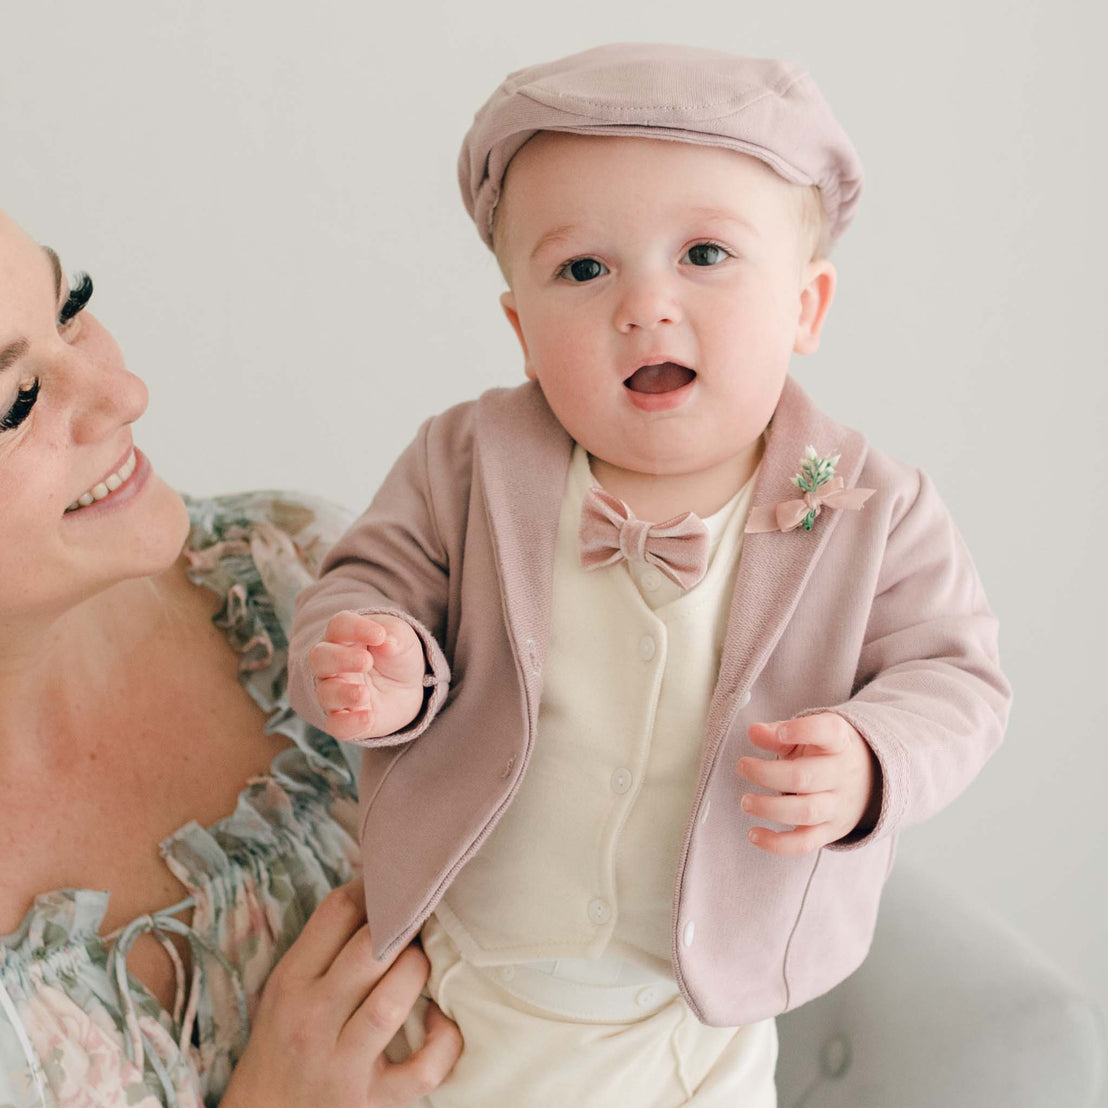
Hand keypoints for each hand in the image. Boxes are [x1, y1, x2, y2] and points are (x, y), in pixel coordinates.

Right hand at [222, 877, 460, 1107]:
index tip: (398, 886)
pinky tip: (441, 1019)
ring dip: (418, 972)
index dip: (378, 888)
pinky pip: (421, 1070)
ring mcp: (341, 1064)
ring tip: (423, 965)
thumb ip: (326, 944)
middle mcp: (312, 1019)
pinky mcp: (370, 1102)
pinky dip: (443, 1041)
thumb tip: (381, 889)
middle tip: (424, 917)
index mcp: (292, 981)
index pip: (338, 911)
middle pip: (369, 949)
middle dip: (407, 925)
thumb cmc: (284, 1045)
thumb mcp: (287, 988)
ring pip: (392, 1001)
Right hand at [309, 611, 426, 740]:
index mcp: (345, 636)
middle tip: (366, 661)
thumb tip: (387, 640)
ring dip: (343, 693)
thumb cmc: (397, 655)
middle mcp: (333, 664)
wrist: (407, 687)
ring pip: (325, 693)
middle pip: (320, 658)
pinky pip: (336, 725)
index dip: (355, 628)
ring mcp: (336, 692)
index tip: (380, 635)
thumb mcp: (403, 639)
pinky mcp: (345, 719)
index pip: (339, 626)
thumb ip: (396, 636)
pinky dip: (349, 723)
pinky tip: (368, 717)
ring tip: (365, 693)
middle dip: (340, 659)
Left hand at [737, 713, 880, 854]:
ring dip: (769, 808)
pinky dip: (777, 843)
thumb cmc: (825, 753)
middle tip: (743, 767)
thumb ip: (778, 733)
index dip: (803, 731)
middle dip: (767, 774)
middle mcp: (841, 775)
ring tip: (746, 801)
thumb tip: (754, 731)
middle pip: (804, 777)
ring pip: (805, 812)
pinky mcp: (830, 832)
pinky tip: (754, 834)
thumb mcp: (807, 736)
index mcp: (839, 742)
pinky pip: (804, 843)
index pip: (828, 731)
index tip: (780, 733)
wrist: (868, 782)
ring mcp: (837, 806)